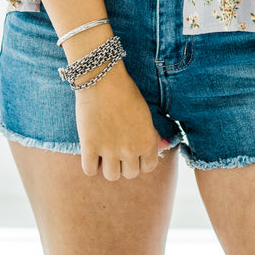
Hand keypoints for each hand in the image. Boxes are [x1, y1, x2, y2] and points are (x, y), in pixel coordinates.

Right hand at [74, 60, 170, 179]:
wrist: (103, 78)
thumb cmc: (126, 92)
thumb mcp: (145, 113)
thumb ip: (153, 134)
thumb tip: (164, 147)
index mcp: (147, 141)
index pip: (148, 167)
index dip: (140, 161)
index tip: (133, 152)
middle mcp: (130, 149)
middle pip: (129, 174)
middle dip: (124, 164)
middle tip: (117, 149)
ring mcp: (110, 150)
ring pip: (111, 176)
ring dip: (107, 166)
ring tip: (104, 151)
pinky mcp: (90, 146)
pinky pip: (90, 170)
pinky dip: (90, 164)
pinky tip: (92, 150)